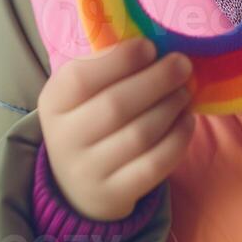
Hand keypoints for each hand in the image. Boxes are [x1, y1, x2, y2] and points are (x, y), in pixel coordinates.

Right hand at [37, 37, 196, 221]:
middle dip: (157, 80)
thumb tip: (158, 47)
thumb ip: (111, 68)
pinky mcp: (114, 194)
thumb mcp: (84, 93)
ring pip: (139, 135)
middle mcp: (64, 139)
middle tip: (182, 64)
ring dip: (171, 107)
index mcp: (54, 103)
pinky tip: (187, 120)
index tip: (150, 47)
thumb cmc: (89, 120)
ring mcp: (88, 171)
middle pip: (115, 105)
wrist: (77, 184)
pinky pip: (154, 165)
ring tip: (185, 91)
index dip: (120, 60)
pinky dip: (177, 139)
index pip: (81, 78)